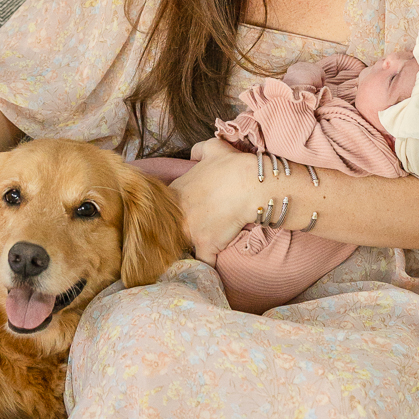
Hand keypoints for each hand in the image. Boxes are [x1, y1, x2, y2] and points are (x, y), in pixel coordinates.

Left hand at [170, 138, 277, 264]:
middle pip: (171, 228)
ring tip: (195, 253)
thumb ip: (199, 150)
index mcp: (176, 191)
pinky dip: (208, 266)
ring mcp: (190, 231)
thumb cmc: (232, 166)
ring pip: (182, 246)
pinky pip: (203, 262)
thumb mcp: (213, 149)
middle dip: (179, 231)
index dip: (177, 210)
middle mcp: (178, 213)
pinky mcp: (206, 246)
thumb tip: (193, 153)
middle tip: (193, 233)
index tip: (188, 213)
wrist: (251, 185)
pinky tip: (209, 269)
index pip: (167, 206)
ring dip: (189, 249)